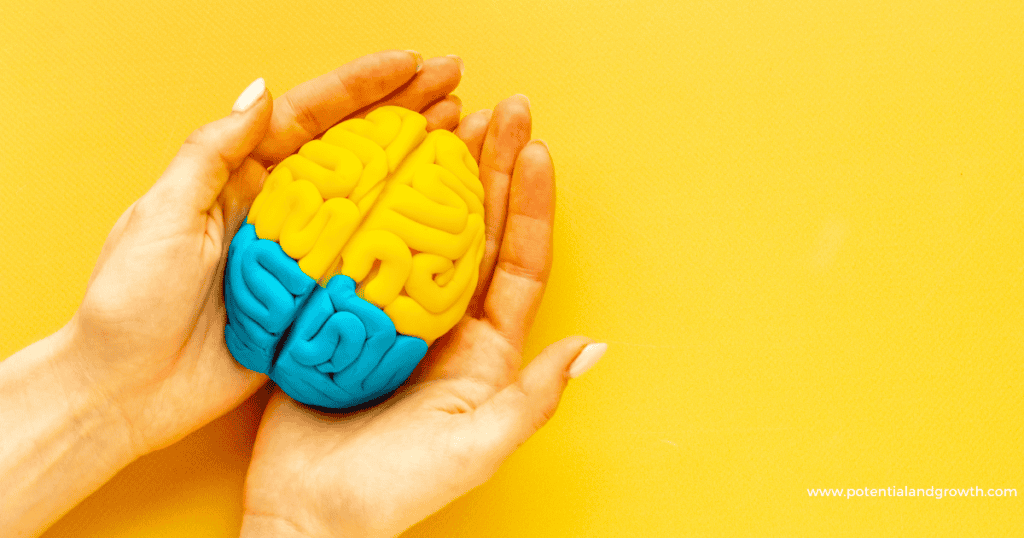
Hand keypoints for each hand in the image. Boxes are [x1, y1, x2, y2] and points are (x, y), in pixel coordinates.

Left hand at [69, 50, 464, 456]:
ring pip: (370, 201)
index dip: (363, 87)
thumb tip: (263, 91)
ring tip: (463, 136)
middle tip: (456, 86)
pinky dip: (406, 240)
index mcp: (239, 178)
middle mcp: (279, 210)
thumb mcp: (163, 213)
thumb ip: (213, 153)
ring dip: (415, 166)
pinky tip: (442, 223)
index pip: (310, 117)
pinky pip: (368, 264)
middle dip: (404, 112)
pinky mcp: (313, 303)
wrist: (126, 390)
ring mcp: (301, 257)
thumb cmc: (131, 300)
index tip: (411, 64)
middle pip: (353, 150)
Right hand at [241, 96, 606, 537]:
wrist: (312, 514)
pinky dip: (373, 202)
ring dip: (439, 174)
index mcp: (487, 350)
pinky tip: (378, 165)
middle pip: (477, 230)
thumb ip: (532, 397)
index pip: (519, 262)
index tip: (537, 148)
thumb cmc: (398, 490)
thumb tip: (593, 348)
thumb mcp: (477, 446)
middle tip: (501, 109)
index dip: (532, 204)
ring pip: (423, 229)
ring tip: (449, 118)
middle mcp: (446, 324)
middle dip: (493, 168)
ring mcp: (395, 315)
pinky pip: (364, 246)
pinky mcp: (346, 313)